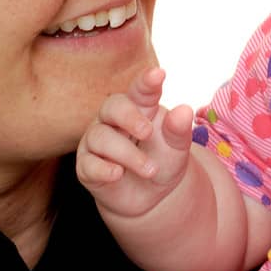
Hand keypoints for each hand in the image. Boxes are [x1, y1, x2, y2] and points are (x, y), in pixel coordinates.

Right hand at [75, 66, 195, 218]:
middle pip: (111, 106)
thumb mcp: (177, 148)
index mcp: (140, 108)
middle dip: (129, 117)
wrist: (150, 197)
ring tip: (150, 170)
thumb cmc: (162, 162)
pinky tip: (117, 174)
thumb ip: (179, 130)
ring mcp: (97, 142)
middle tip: (148, 132)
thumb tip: (184, 110)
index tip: (159, 73)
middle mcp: (113, 120)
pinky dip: (103, 169)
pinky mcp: (87, 166)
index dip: (147, 81)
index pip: (140, 90)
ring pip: (101, 138)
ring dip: (128, 155)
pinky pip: (88, 163)